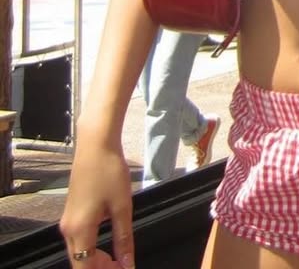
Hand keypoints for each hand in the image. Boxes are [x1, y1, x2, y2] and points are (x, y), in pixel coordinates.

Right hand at [59, 141, 135, 267]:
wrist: (95, 145)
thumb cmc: (109, 171)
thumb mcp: (122, 206)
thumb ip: (124, 238)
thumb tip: (127, 262)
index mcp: (80, 230)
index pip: (85, 267)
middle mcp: (68, 229)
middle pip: (80, 262)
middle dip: (100, 268)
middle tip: (123, 265)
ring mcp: (68, 221)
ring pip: (78, 252)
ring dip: (96, 260)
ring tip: (118, 259)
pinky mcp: (71, 213)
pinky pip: (78, 240)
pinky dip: (91, 248)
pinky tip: (108, 246)